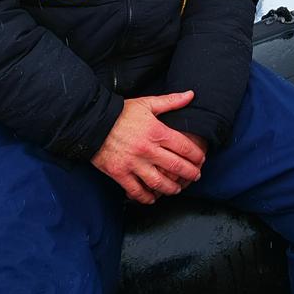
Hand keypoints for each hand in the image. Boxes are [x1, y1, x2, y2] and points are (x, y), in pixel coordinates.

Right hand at [90, 91, 205, 204]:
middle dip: (190, 174)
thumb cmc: (121, 113)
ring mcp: (133, 163)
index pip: (184, 147)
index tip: (201, 159)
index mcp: (157, 132)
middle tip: (196, 176)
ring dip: (171, 188)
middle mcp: (147, 149)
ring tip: (177, 189)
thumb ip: (171, 101)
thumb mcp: (147, 103)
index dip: (196, 155)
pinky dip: (146, 197)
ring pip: (158, 182)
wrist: (92, 122)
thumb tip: (191, 94)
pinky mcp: (119, 173)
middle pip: (176, 166)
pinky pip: (136, 190)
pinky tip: (152, 198)